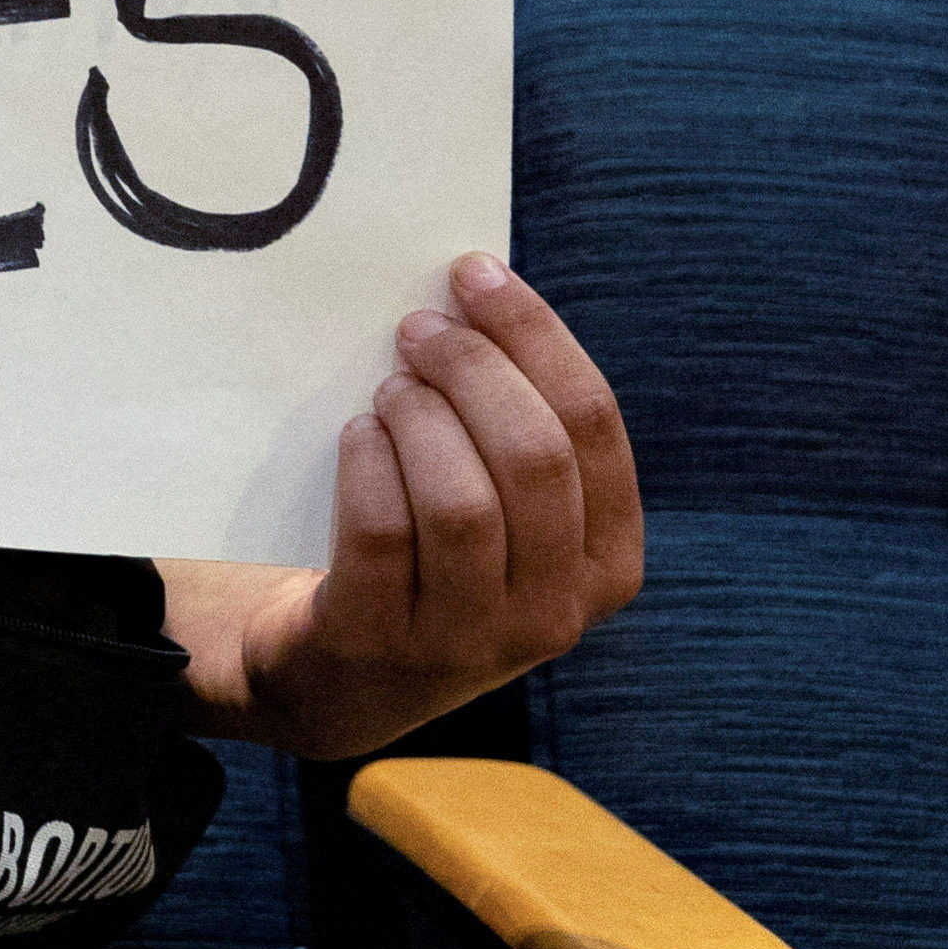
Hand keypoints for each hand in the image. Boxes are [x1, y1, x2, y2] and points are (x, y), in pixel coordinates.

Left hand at [177, 256, 646, 754]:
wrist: (340, 674)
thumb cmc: (429, 559)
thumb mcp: (505, 513)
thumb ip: (512, 427)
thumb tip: (476, 293)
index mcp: (608, 563)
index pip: (592, 426)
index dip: (535, 336)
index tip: (475, 273)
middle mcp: (556, 610)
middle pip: (533, 457)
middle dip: (474, 369)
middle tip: (418, 326)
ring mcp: (470, 637)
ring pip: (463, 501)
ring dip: (420, 418)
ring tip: (390, 387)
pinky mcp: (380, 641)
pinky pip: (383, 533)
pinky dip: (368, 465)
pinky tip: (357, 435)